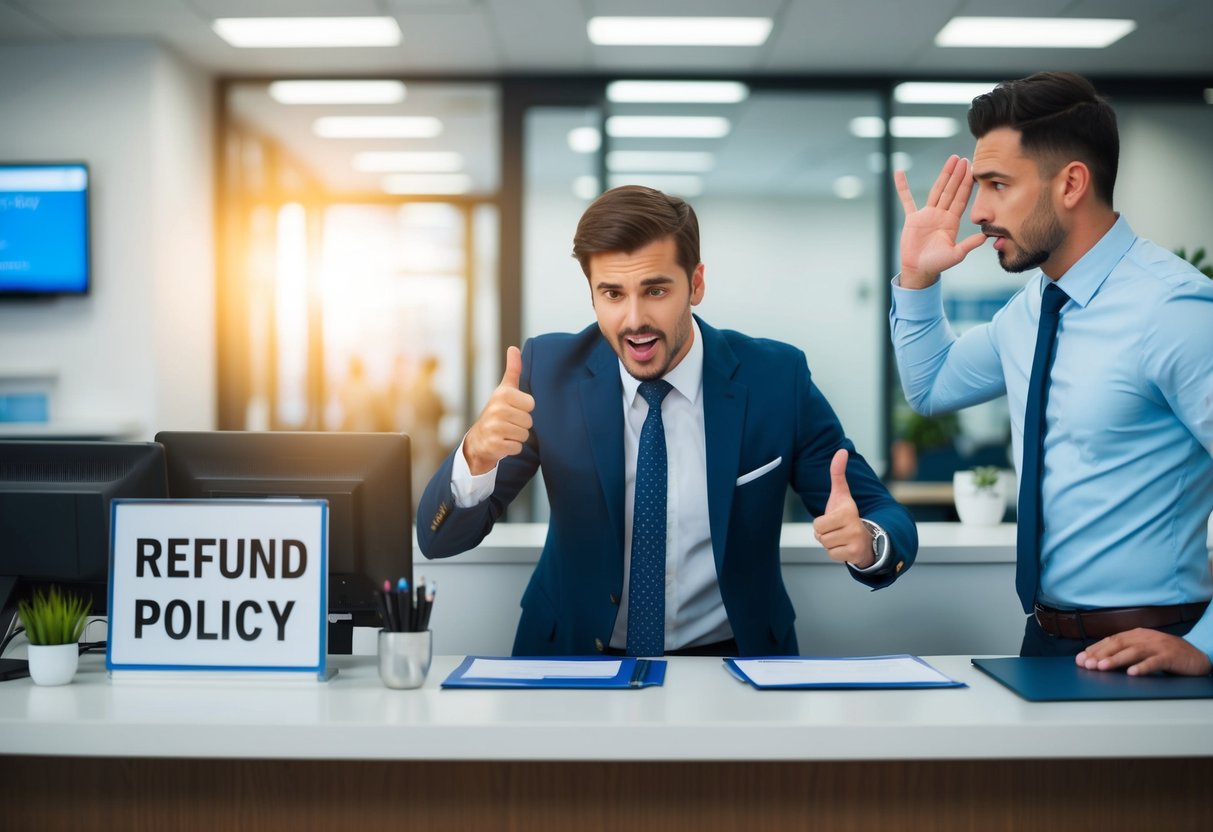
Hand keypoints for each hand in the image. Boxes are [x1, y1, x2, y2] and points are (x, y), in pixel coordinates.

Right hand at [463, 346, 534, 474]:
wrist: (479, 439)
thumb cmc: (497, 411)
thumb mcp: (504, 390)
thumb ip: (513, 370)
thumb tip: (514, 348)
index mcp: (502, 394)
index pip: (531, 404)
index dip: (525, 409)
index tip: (514, 409)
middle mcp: (496, 409)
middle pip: (529, 421)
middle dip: (521, 424)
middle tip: (509, 423)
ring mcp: (494, 428)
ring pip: (524, 435)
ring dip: (517, 436)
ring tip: (506, 432)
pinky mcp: (494, 445)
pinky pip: (517, 447)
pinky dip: (512, 448)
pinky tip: (503, 443)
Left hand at [812, 449, 873, 568]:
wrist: (868, 537)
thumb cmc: (848, 514)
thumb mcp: (841, 494)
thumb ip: (837, 474)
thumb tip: (841, 450)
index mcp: (847, 511)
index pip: (817, 524)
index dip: (821, 523)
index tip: (834, 519)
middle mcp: (854, 526)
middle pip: (820, 535)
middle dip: (825, 534)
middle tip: (837, 529)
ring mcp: (856, 541)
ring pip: (826, 545)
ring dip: (830, 543)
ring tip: (842, 537)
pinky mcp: (856, 554)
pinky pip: (832, 555)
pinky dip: (836, 553)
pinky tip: (846, 546)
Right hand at [894, 155, 986, 288]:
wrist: (919, 270)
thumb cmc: (937, 264)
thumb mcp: (956, 255)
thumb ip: (969, 244)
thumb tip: (985, 237)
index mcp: (952, 221)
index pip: (961, 198)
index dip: (966, 184)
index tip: (972, 169)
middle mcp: (941, 215)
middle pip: (951, 190)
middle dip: (957, 174)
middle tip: (963, 158)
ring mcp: (926, 215)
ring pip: (936, 191)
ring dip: (943, 175)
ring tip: (950, 160)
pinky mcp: (912, 219)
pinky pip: (906, 200)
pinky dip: (902, 187)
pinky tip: (899, 173)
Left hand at [1076, 629, 1211, 676]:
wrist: (1197, 655)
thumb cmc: (1166, 654)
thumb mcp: (1144, 650)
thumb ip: (1124, 653)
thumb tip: (1098, 661)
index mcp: (1136, 635)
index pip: (1111, 640)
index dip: (1094, 649)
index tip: (1080, 659)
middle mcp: (1145, 637)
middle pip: (1118, 644)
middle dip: (1100, 654)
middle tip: (1086, 664)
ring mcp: (1158, 646)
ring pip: (1133, 652)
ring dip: (1116, 660)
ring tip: (1102, 667)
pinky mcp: (1170, 656)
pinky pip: (1155, 662)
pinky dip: (1143, 667)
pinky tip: (1132, 673)